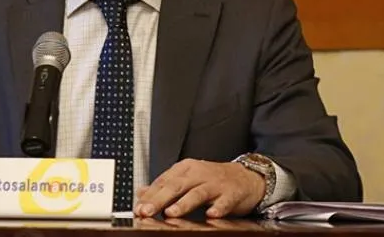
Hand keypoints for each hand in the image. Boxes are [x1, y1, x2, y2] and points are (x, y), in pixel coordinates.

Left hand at [134, 159, 265, 218]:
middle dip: (159, 199)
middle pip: (176, 186)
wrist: (246, 176)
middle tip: (146, 211)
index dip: (149, 195)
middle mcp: (199, 174)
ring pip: (197, 193)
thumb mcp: (187, 178)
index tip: (137, 208)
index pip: (163, 181)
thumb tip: (141, 192)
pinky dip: (218, 207)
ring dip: (183, 203)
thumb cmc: (213, 179)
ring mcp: (216, 183)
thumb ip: (165, 185)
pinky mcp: (231, 193)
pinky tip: (211, 215)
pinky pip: (224, 201)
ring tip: (171, 213)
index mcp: (185, 169)